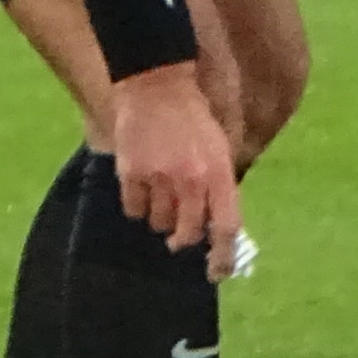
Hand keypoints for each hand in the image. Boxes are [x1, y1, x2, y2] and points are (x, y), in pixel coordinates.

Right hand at [109, 61, 243, 278]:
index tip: (215, 273)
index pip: (226, 227)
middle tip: (177, 240)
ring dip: (160, 219)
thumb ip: (220, 186)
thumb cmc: (193, 117)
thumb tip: (216, 227)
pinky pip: (133, 209)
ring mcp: (159, 177)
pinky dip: (137, 206)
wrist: (155, 83)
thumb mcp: (219, 149)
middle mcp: (191, 179)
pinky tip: (140, 189)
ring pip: (159, 222)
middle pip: (188, 232)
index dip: (222, 257)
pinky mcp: (131, 172)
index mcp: (219, 173)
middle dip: (183, 240)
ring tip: (159, 197)